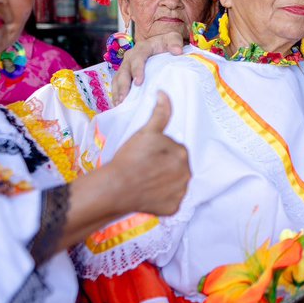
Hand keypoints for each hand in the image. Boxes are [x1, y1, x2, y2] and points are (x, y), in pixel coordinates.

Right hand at [105, 92, 189, 216]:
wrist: (116, 187)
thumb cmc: (130, 157)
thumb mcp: (146, 132)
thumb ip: (160, 113)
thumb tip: (164, 94)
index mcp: (182, 154)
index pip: (176, 150)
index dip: (160, 152)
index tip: (147, 155)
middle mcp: (187, 174)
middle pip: (177, 167)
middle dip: (164, 167)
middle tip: (145, 168)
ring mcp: (181, 193)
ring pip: (175, 184)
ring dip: (165, 182)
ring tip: (146, 180)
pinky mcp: (173, 208)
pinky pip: (171, 201)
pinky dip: (163, 199)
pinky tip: (149, 193)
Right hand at [113, 33, 185, 104]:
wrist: (159, 42)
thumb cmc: (166, 42)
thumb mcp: (172, 38)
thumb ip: (174, 43)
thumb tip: (177, 51)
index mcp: (142, 48)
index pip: (137, 59)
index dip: (137, 70)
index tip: (139, 82)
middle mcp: (130, 56)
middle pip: (124, 71)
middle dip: (123, 85)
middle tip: (123, 99)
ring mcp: (126, 65)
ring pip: (118, 78)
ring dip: (117, 91)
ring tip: (119, 105)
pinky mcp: (125, 73)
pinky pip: (117, 83)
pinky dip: (117, 93)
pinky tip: (118, 105)